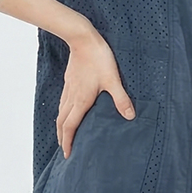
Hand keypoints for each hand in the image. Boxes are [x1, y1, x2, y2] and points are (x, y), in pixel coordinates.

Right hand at [58, 30, 135, 158]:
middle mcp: (72, 97)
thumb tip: (130, 116)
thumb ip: (121, 99)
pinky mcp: (69, 81)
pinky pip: (63, 102)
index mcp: (80, 100)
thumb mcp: (113, 79)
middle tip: (66, 149)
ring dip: (62, 125)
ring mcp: (69, 88)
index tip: (67, 154)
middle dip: (62, 137)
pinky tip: (70, 110)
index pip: (70, 126)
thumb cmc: (98, 58)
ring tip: (66, 134)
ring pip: (61, 112)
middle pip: (61, 122)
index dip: (67, 142)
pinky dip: (64, 112)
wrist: (83, 39)